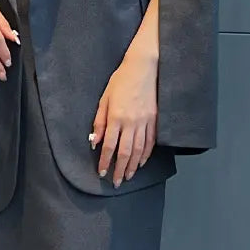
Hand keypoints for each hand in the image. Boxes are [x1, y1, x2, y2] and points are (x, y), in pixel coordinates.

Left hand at [91, 49, 158, 186]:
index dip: (105, 161)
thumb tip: (93, 141)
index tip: (102, 172)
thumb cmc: (121, 80)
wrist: (144, 67)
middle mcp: (131, 122)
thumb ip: (99, 121)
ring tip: (127, 176)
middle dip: (119, 169)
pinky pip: (151, 142)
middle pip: (125, 152)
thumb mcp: (104, 98)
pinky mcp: (155, 120)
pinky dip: (146, 154)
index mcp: (116, 117)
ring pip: (139, 150)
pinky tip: (140, 162)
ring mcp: (145, 122)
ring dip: (132, 166)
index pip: (109, 146)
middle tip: (116, 182)